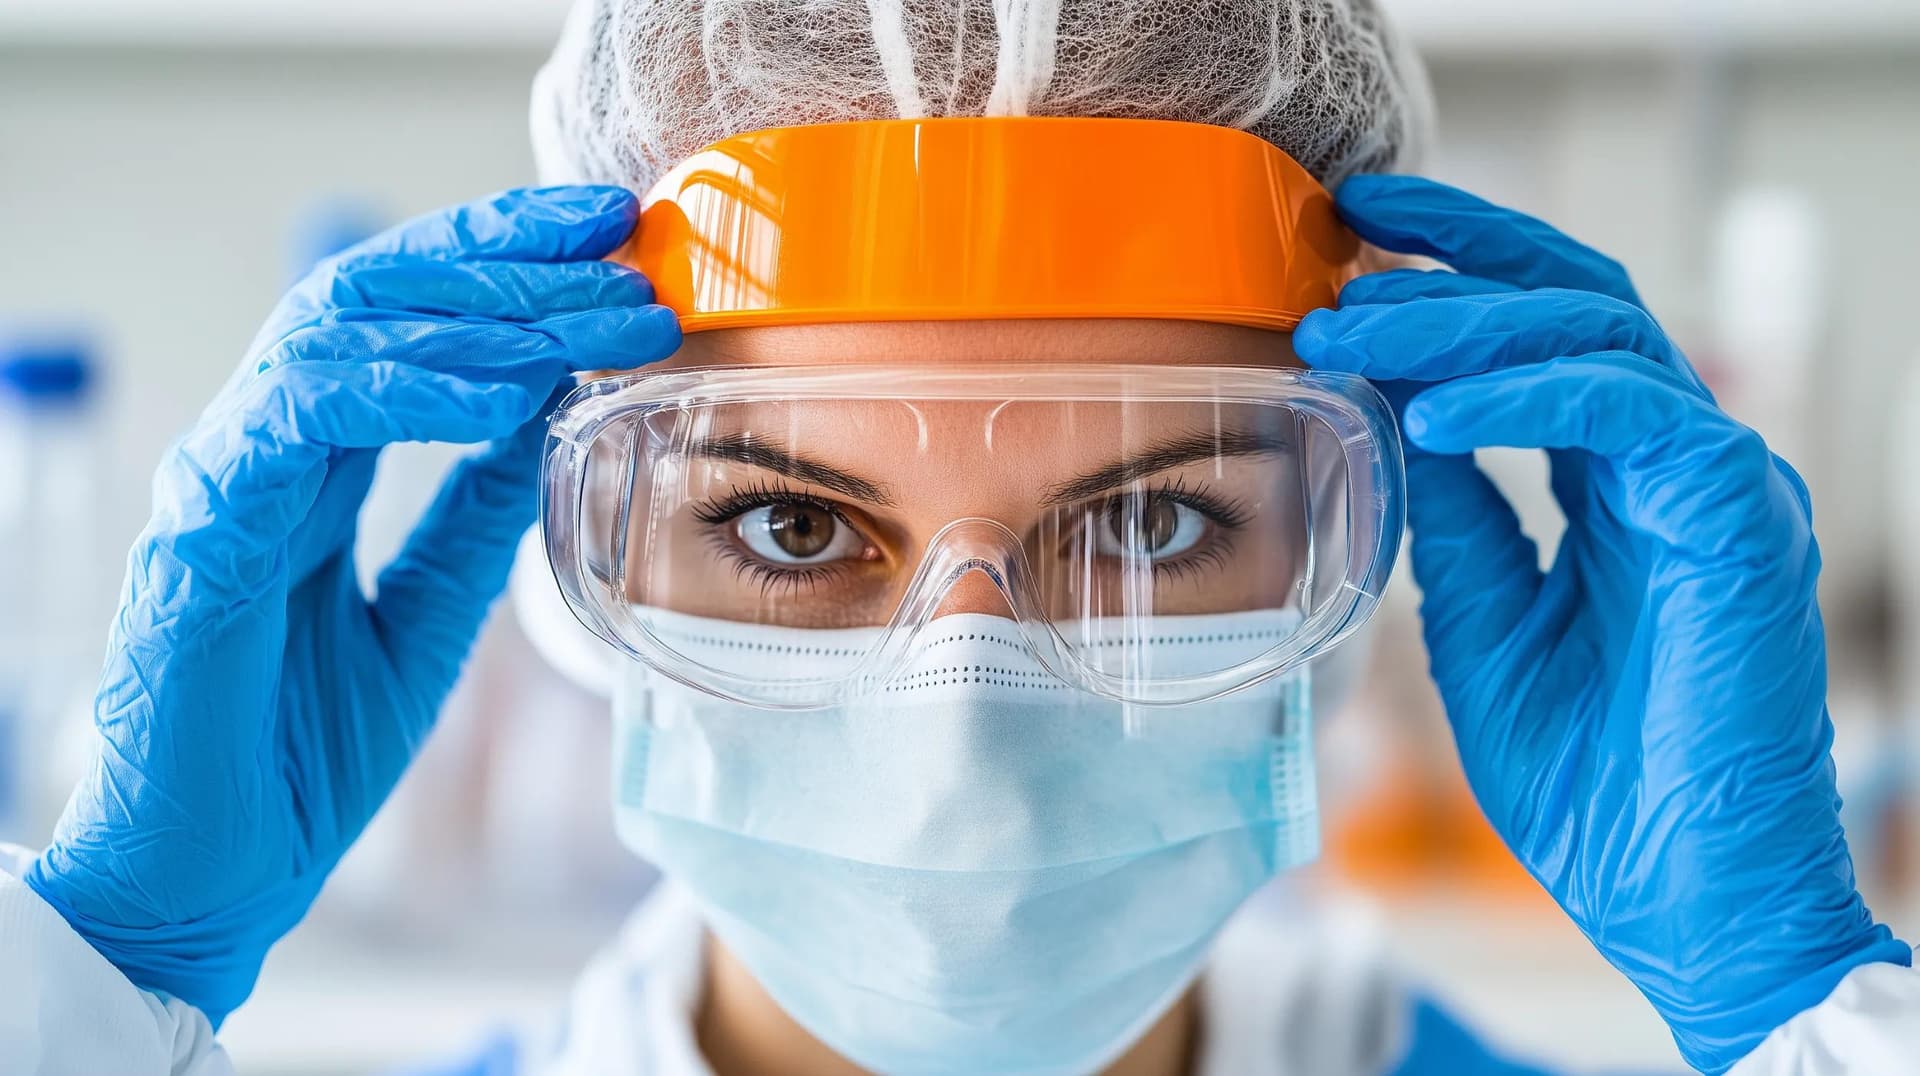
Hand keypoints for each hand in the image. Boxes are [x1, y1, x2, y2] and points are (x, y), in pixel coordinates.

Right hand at [25, 187, 679, 1024]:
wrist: (216, 881)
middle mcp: (265, 450)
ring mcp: (226, 483)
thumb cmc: (299, 755)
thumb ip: (471, 517)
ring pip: (337, 334)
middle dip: (504, 254)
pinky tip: (498, 394)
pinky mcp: (201, 538)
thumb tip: (547, 422)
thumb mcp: (425, 615)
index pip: (409, 318)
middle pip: (378, 293)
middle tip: (618, 237)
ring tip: (589, 313)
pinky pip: (296, 425)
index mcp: (316, 463)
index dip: (506, 260)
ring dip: (478, 315)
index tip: (612, 233)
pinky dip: (400, 394)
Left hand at [1294, 175, 1911, 1072]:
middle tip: (1347, 237)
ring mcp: (1713, 482)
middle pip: (1571, 302)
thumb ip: (1456, 516)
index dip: (1453, 275)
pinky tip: (1431, 409)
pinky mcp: (1735, 518)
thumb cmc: (1591, 782)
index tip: (1353, 237)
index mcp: (1618, 486)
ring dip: (1460, 320)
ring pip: (1592, 336)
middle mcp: (1673, 465)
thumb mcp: (1484, 623)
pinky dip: (1524, 397)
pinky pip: (1629, 411)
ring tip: (1352, 326)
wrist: (1676, 896)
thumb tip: (1396, 413)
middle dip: (1455, 257)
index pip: (1541, 337)